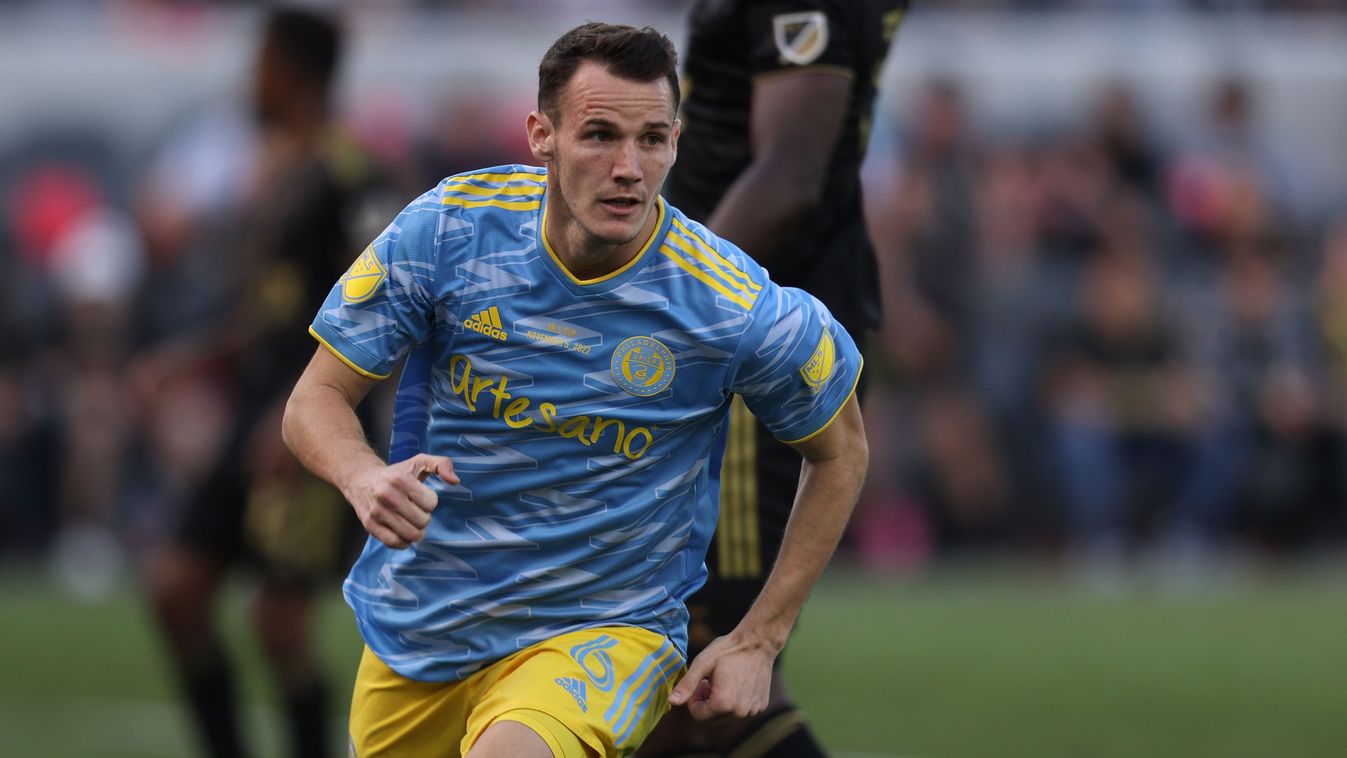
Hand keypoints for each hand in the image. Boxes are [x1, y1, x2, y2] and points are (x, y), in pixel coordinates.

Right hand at [342, 453, 458, 548]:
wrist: (361, 479)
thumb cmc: (397, 472)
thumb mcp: (420, 461)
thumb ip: (442, 465)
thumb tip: (455, 481)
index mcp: (400, 479)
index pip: (431, 503)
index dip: (430, 502)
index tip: (421, 497)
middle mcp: (386, 496)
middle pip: (423, 521)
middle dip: (424, 517)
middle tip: (416, 510)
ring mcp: (377, 512)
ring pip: (411, 535)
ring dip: (416, 531)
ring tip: (411, 522)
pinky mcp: (370, 526)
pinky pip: (395, 543)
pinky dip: (404, 542)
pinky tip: (402, 532)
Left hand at [668, 630, 776, 720]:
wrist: (759, 641)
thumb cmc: (729, 650)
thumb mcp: (703, 663)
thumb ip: (687, 685)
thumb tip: (671, 702)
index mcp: (724, 703)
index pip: (698, 717)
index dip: (694, 701)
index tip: (700, 683)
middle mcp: (740, 712)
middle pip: (712, 720)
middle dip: (706, 704)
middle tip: (709, 682)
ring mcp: (752, 711)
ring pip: (726, 718)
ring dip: (720, 704)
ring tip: (722, 682)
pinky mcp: (760, 707)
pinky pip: (740, 712)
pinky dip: (734, 703)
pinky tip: (736, 683)